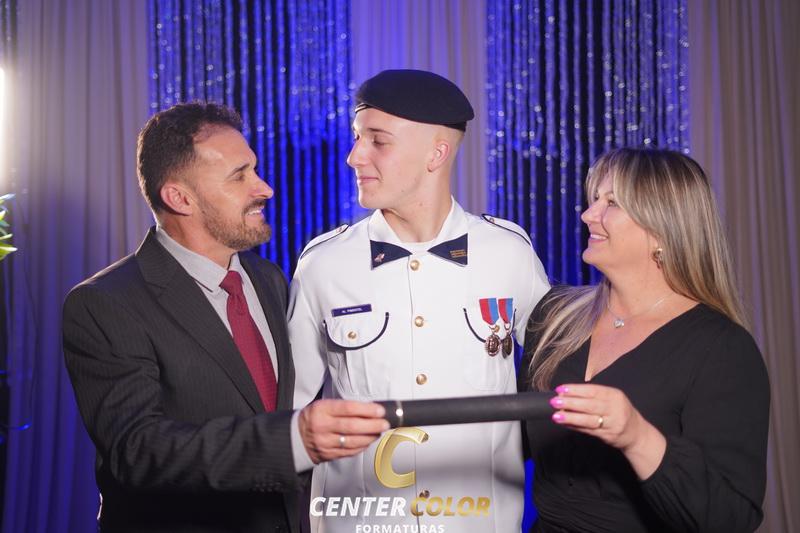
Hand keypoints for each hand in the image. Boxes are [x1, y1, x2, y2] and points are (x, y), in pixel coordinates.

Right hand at [298, 399, 388, 463]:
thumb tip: (370, 408)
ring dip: (370, 437)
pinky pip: (349, 452)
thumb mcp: (324, 405)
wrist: (296, 436)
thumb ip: (344, 407)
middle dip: (373, 425)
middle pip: (353, 426)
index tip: (380, 410)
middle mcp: (323, 426)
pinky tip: (368, 441)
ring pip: (353, 441)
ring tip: (379, 432)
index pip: (348, 408)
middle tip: (384, 423)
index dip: (366, 409)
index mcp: (322, 410)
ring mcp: (325, 442)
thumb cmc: (314, 418)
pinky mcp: (328, 455)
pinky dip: (362, 446)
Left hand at [549, 383, 665, 478]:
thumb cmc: (619, 411)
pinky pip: (588, 431)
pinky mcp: (608, 436)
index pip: (593, 391)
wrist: (636, 433)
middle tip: (555, 401)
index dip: (575, 390)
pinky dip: (575, 427)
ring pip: (588, 420)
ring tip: (556, 416)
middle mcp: (615, 409)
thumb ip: (593, 395)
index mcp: (614, 395)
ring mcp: (612, 424)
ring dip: (571, 418)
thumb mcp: (612, 398)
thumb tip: (567, 393)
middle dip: (571, 403)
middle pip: (590, 405)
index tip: (561, 389)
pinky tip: (565, 424)